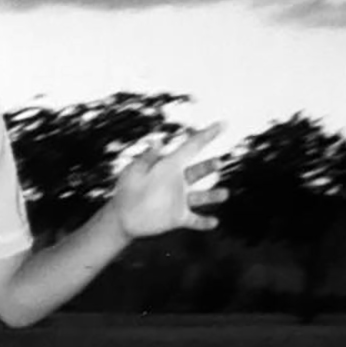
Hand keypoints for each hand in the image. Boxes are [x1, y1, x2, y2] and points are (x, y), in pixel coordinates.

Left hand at [110, 123, 226, 239]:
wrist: (121, 217)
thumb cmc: (126, 191)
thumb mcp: (135, 172)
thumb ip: (148, 158)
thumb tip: (157, 141)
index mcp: (169, 166)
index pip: (191, 147)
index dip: (206, 135)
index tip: (223, 124)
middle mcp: (177, 182)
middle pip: (198, 171)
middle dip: (209, 166)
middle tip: (218, 162)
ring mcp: (179, 200)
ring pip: (200, 196)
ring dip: (212, 195)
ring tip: (225, 193)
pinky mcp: (177, 218)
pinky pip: (194, 220)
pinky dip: (204, 222)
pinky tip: (214, 222)